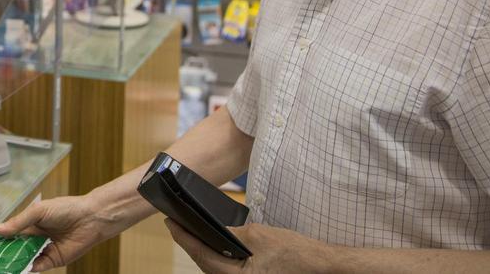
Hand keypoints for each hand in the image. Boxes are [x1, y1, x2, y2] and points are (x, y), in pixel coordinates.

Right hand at [0, 196, 119, 270]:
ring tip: (1, 265)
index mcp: (30, 225)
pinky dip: (28, 268)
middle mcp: (35, 239)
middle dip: (4, 253)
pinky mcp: (53, 261)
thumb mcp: (38, 212)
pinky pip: (37, 267)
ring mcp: (43, 250)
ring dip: (14, 262)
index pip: (10, 234)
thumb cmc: (66, 209)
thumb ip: (18, 223)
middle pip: (15, 249)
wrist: (90, 218)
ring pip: (24, 259)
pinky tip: (20, 268)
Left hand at [165, 220, 331, 272]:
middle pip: (205, 263)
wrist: (320, 266)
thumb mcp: (258, 236)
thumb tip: (211, 227)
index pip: (200, 254)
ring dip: (203, 250)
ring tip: (191, 231)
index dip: (182, 236)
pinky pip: (227, 270)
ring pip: (215, 268)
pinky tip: (215, 244)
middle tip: (176, 223)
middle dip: (190, 243)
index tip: (169, 221)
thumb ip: (231, 233)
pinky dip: (218, 256)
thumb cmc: (293, 253)